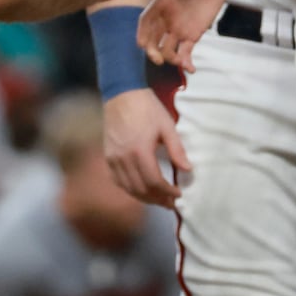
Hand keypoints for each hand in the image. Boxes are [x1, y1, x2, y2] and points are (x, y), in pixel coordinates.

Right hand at [102, 88, 191, 208]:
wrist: (121, 93)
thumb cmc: (146, 107)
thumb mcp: (167, 125)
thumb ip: (177, 149)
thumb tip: (187, 170)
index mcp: (140, 151)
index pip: (154, 182)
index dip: (167, 192)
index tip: (178, 194)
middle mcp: (124, 158)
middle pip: (141, 189)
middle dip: (157, 199)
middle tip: (170, 203)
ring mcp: (113, 158)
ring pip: (128, 188)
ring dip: (144, 197)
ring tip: (158, 199)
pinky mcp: (108, 156)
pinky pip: (117, 180)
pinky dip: (129, 189)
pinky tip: (140, 190)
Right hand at [137, 0, 227, 71]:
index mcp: (161, 3)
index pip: (146, 20)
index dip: (142, 32)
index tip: (141, 44)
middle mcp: (166, 18)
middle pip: (152, 38)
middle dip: (152, 50)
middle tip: (157, 60)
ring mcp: (177, 29)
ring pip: (167, 48)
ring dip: (170, 58)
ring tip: (181, 62)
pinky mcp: (191, 36)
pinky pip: (186, 52)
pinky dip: (186, 62)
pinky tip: (191, 69)